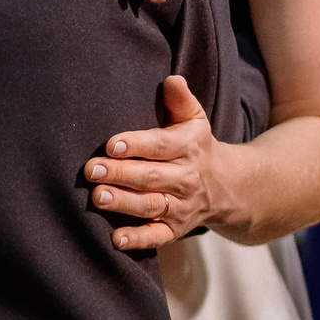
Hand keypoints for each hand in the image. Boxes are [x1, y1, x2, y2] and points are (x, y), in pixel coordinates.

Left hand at [85, 76, 235, 249]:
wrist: (228, 187)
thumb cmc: (197, 146)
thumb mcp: (195, 119)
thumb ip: (181, 99)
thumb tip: (171, 79)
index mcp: (188, 148)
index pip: (160, 146)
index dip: (136, 145)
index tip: (112, 145)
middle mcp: (185, 178)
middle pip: (150, 177)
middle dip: (120, 174)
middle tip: (92, 170)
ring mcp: (180, 206)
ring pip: (149, 206)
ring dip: (123, 203)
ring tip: (97, 197)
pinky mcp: (174, 229)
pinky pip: (156, 236)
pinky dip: (137, 240)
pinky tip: (116, 239)